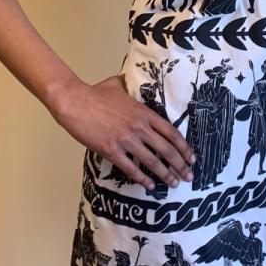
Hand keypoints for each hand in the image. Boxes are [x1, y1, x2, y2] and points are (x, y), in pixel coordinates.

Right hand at [53, 74, 195, 191]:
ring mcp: (126, 140)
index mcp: (144, 112)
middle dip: (180, 165)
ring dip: (165, 175)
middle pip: (166, 150)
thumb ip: (128, 87)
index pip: (171, 132)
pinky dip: (143, 179)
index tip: (191, 157)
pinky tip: (150, 185)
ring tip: (173, 183)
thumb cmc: (94, 93)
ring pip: (152, 161)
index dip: (184, 147)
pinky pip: (131, 168)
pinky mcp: (111, 150)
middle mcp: (139, 127)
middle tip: (188, 176)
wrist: (74, 101)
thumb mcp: (117, 85)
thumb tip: (129, 79)